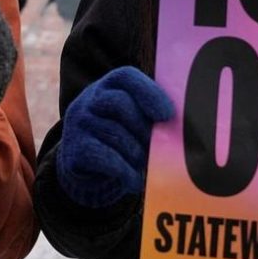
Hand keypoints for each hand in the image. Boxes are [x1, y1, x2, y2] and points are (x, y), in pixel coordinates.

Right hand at [56, 66, 173, 207]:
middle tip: (155, 147)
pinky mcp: (76, 149)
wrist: (85, 167)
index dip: (148, 93)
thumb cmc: (120, 139)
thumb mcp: (132, 120)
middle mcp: (88, 100)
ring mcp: (78, 124)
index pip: (126, 77)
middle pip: (119, 103)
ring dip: (136, 153)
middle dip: (143, 128)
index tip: (167, 114)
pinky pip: (107, 158)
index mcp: (107, 86)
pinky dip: (126, 172)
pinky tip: (134, 181)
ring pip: (116, 134)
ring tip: (144, 165)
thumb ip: (151, 115)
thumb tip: (181, 127)